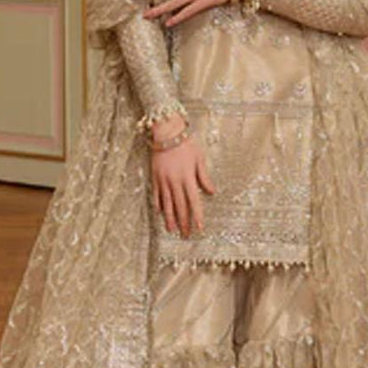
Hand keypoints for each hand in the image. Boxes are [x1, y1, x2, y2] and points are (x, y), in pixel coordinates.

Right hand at [149, 114, 215, 234]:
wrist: (166, 132)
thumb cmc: (186, 143)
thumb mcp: (199, 159)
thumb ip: (204, 177)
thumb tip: (212, 191)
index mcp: (188, 178)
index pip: (194, 202)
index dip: (197, 216)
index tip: (199, 228)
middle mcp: (175, 182)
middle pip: (180, 206)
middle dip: (184, 222)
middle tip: (186, 235)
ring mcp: (163, 180)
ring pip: (167, 204)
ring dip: (170, 218)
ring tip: (172, 229)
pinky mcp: (155, 176)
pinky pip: (157, 194)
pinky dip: (158, 204)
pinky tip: (159, 213)